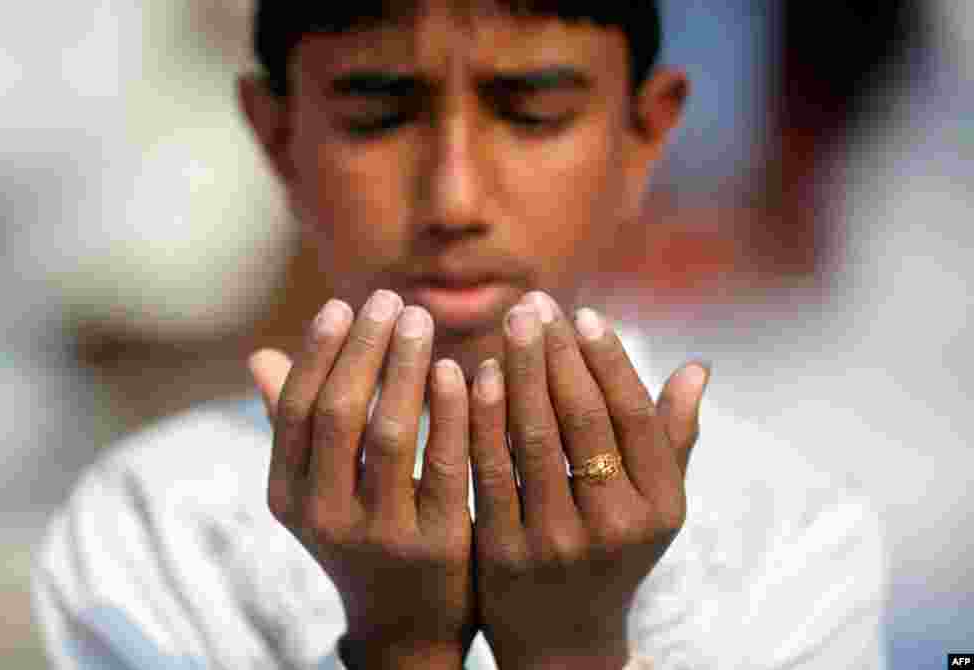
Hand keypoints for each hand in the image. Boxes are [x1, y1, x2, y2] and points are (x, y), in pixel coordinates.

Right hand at [249, 290, 475, 669]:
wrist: (408, 627)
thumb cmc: (362, 537)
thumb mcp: (318, 490)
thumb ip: (295, 426)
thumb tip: (259, 357)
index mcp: (289, 498)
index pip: (297, 410)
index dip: (319, 352)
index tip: (344, 303)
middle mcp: (324, 518)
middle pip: (340, 414)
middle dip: (365, 349)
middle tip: (392, 300)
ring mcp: (380, 534)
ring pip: (392, 433)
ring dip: (407, 366)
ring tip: (423, 319)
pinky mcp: (436, 545)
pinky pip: (445, 462)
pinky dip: (452, 409)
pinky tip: (463, 369)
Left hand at [467, 291, 708, 669]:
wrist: (563, 642)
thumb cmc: (614, 553)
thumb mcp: (655, 507)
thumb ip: (673, 438)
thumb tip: (697, 368)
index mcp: (659, 507)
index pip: (631, 416)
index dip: (607, 359)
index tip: (582, 313)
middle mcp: (614, 525)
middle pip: (581, 419)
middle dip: (556, 353)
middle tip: (534, 304)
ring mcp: (557, 541)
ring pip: (532, 438)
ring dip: (518, 371)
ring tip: (508, 324)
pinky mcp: (503, 552)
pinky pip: (489, 469)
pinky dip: (481, 416)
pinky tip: (474, 374)